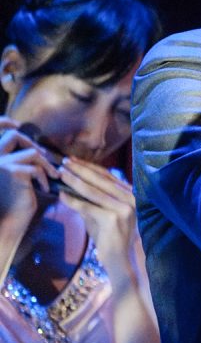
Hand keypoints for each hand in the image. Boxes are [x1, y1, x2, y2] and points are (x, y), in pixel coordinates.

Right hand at [0, 117, 58, 244]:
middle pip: (14, 136)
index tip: (18, 124)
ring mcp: (0, 163)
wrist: (10, 220)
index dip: (5, 122)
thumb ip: (18, 159)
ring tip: (53, 176)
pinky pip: (36, 167)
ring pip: (31, 153)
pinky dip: (45, 177)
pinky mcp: (13, 171)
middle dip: (34, 146)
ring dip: (46, 165)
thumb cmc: (15, 199)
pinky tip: (45, 189)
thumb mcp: (15, 175)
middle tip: (46, 160)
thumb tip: (36, 147)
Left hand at [56, 157, 138, 285]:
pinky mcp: (114, 219)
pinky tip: (62, 195)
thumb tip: (72, 186)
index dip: (90, 167)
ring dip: (75, 180)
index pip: (109, 176)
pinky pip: (89, 207)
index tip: (74, 160)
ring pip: (94, 191)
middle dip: (80, 169)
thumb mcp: (103, 215)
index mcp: (132, 195)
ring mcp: (124, 208)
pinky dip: (73, 200)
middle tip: (64, 162)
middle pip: (101, 179)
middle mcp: (131, 199)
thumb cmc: (112, 239)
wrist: (122, 261)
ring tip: (61, 173)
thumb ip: (93, 201)